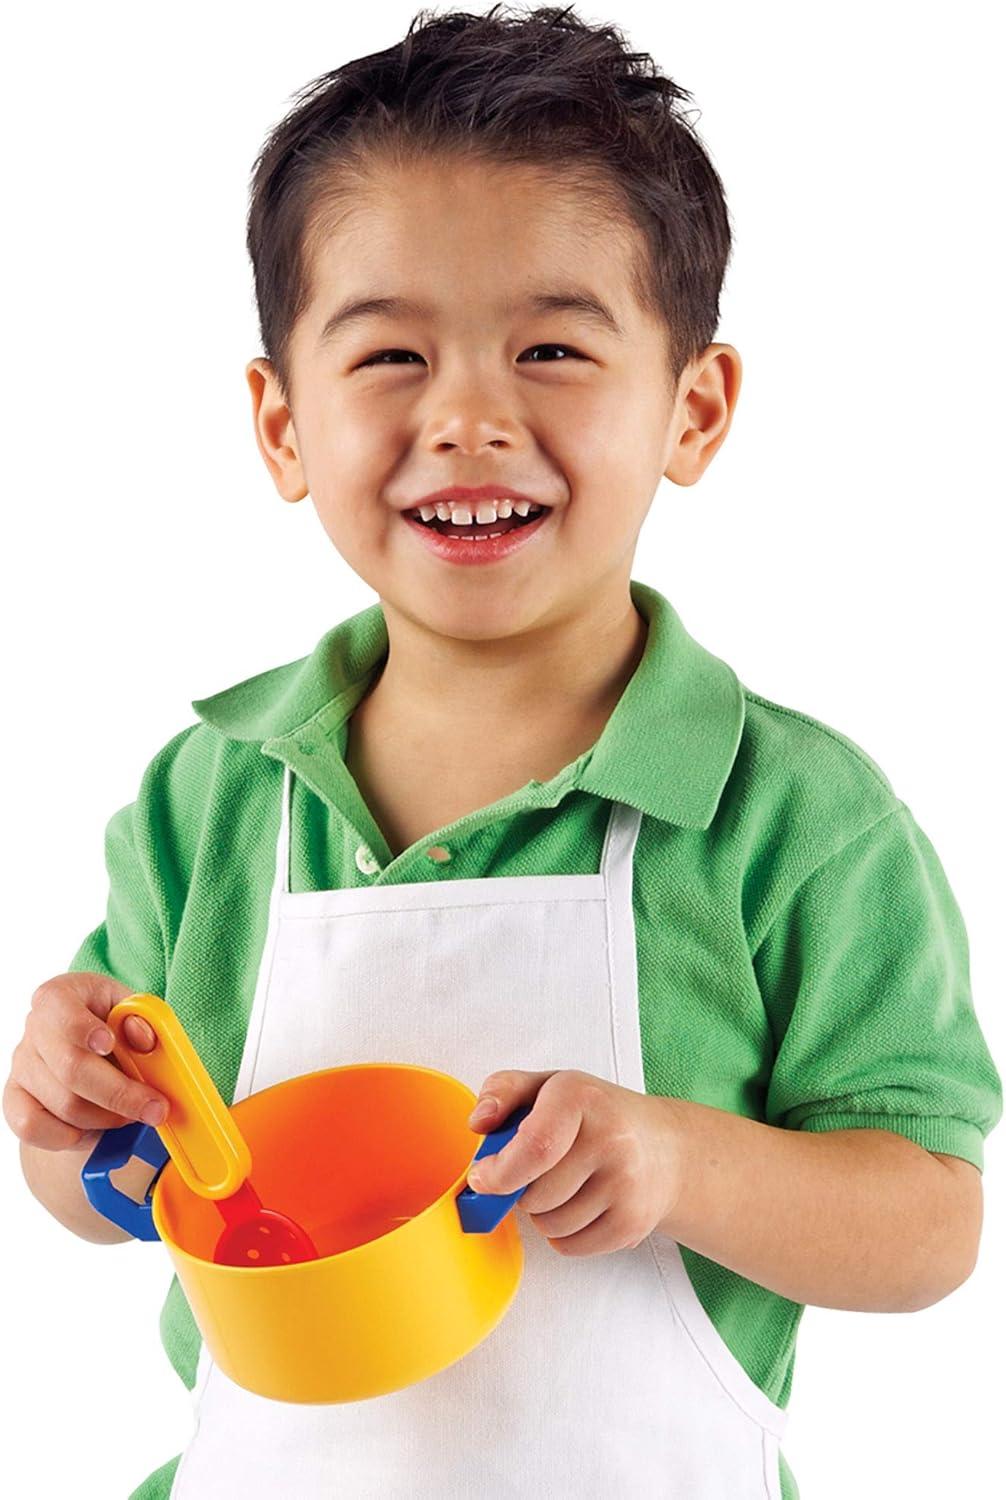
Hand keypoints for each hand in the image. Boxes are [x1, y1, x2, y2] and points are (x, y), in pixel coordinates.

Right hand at [3, 971, 168, 1150]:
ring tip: (131, 1112)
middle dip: (120, 1094)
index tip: (109, 1044)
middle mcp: (34, 1028)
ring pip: (64, 1104)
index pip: (60, 1009)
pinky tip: (96, 1125)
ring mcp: (21, 1066)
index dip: (83, 1029)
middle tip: (156, 1108)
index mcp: (60, 995)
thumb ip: (144, 1019)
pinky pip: (34, 1128)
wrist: (91, 1054)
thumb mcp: (135, 1010)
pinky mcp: (14, 1100)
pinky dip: (72, 1136)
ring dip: (107, 1117)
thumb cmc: (115, 1025)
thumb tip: (142, 1036)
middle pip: (70, 1067)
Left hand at [466, 1069, 682, 1257]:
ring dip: (544, 1213)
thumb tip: (479, 1123)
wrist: (665, 1148)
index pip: (534, 1147)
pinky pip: (569, 1247)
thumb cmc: (596, 1116)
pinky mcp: (632, 1223)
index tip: (483, 1177)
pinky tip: (585, 1204)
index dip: (499, 1172)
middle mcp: (610, 1139)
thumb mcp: (549, 1086)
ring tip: (568, 1184)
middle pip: (533, 1195)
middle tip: (541, 1169)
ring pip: (548, 1225)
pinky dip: (565, 1233)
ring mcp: (626, 1184)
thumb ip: (503, 1091)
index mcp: (580, 1097)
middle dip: (522, 1190)